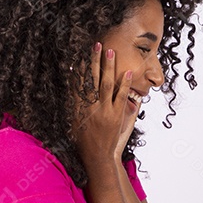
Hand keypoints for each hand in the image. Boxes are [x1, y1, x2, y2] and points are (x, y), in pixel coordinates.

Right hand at [73, 43, 138, 165]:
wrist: (96, 158)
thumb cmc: (84, 141)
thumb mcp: (75, 121)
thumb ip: (76, 105)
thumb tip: (75, 89)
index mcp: (79, 106)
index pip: (78, 81)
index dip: (80, 66)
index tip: (80, 52)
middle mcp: (90, 106)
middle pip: (93, 77)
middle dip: (95, 60)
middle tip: (97, 44)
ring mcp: (104, 111)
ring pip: (106, 83)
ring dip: (109, 66)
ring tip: (111, 51)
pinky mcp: (116, 117)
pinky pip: (121, 97)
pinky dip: (125, 84)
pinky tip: (128, 72)